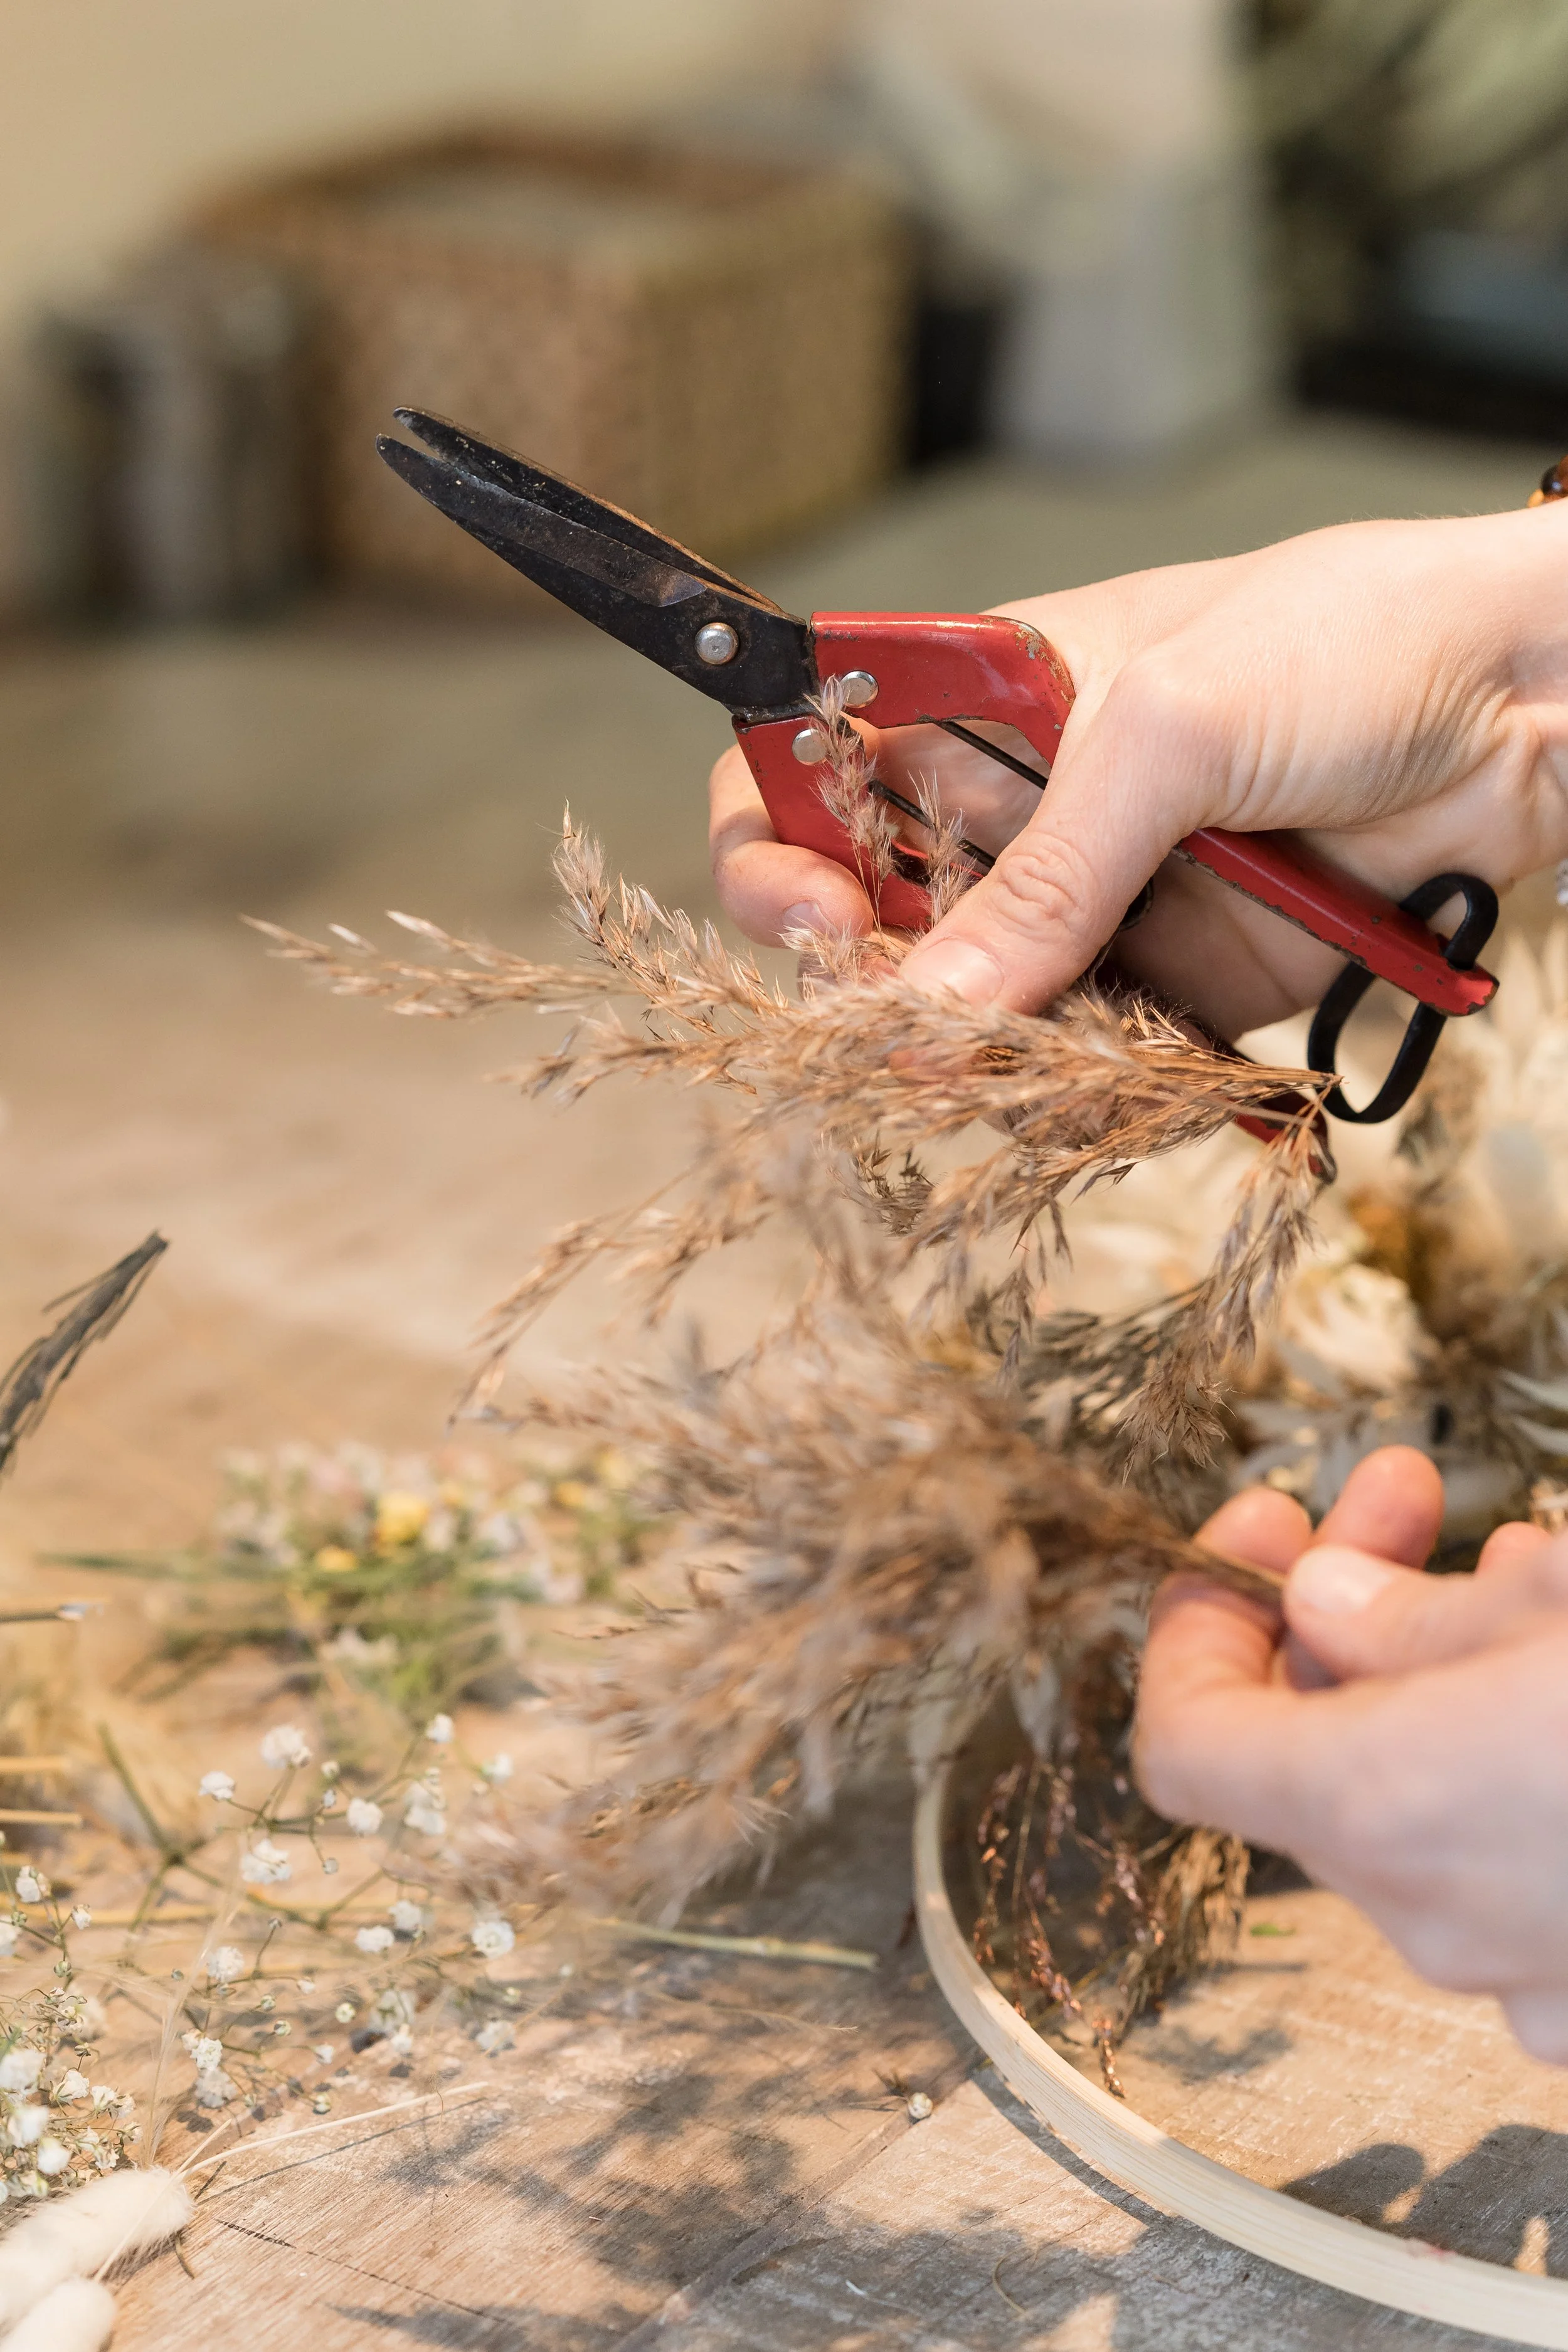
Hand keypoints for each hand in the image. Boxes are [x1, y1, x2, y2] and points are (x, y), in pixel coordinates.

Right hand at [710, 507, 1567, 1036]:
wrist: (1537, 701)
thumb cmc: (1354, 642)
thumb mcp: (1170, 729)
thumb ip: (1045, 876)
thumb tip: (924, 1013)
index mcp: (987, 699)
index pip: (816, 768)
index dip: (779, 844)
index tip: (807, 914)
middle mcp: (1025, 806)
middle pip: (879, 916)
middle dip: (876, 983)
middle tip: (914, 1023)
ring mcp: (1100, 901)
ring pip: (980, 1011)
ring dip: (985, 1057)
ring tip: (1029, 1065)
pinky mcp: (1180, 985)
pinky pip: (1092, 1061)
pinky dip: (1084, 1093)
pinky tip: (1102, 1092)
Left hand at [1134, 1445, 1567, 2061]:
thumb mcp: (1554, 1619)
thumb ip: (1414, 1620)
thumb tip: (1319, 1609)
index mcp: (1382, 1809)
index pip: (1188, 1743)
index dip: (1198, 1627)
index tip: (1254, 1536)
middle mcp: (1436, 1919)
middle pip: (1315, 1754)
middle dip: (1348, 1603)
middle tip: (1402, 1491)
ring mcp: (1529, 1977)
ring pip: (1429, 1804)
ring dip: (1448, 1669)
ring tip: (1535, 1566)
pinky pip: (1520, 1869)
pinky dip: (1519, 1769)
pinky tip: (1562, 1670)